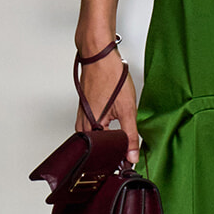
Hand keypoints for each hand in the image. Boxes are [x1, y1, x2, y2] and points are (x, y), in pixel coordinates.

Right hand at [76, 46, 140, 160]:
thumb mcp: (127, 109)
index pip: (103, 152)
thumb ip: (130, 135)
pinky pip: (91, 124)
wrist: (99, 56)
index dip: (117, 156)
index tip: (128, 157)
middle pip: (95, 146)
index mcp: (91, 126)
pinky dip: (102, 126)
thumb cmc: (110, 76)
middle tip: (124, 146)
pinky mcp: (84, 107)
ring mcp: (82, 114)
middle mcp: (83, 122)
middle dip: (109, 148)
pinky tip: (111, 119)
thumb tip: (132, 156)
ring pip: (93, 135)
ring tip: (118, 130)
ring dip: (105, 136)